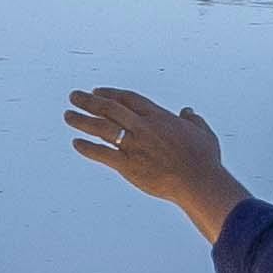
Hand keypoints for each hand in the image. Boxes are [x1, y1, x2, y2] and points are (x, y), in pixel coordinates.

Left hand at [62, 87, 240, 231]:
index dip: (110, 93)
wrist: (198, 181)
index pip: (127, 99)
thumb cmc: (204, 159)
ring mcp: (134, 145)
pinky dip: (88, 148)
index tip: (97, 91)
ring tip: (68, 115)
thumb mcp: (203, 132)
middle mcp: (142, 127)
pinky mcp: (128, 165)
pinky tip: (76, 143)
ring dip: (82, 120)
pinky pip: (103, 154)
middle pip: (109, 108)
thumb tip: (187, 110)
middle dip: (89, 101)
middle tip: (74, 96)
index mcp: (158, 116)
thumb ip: (193, 119)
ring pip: (101, 128)